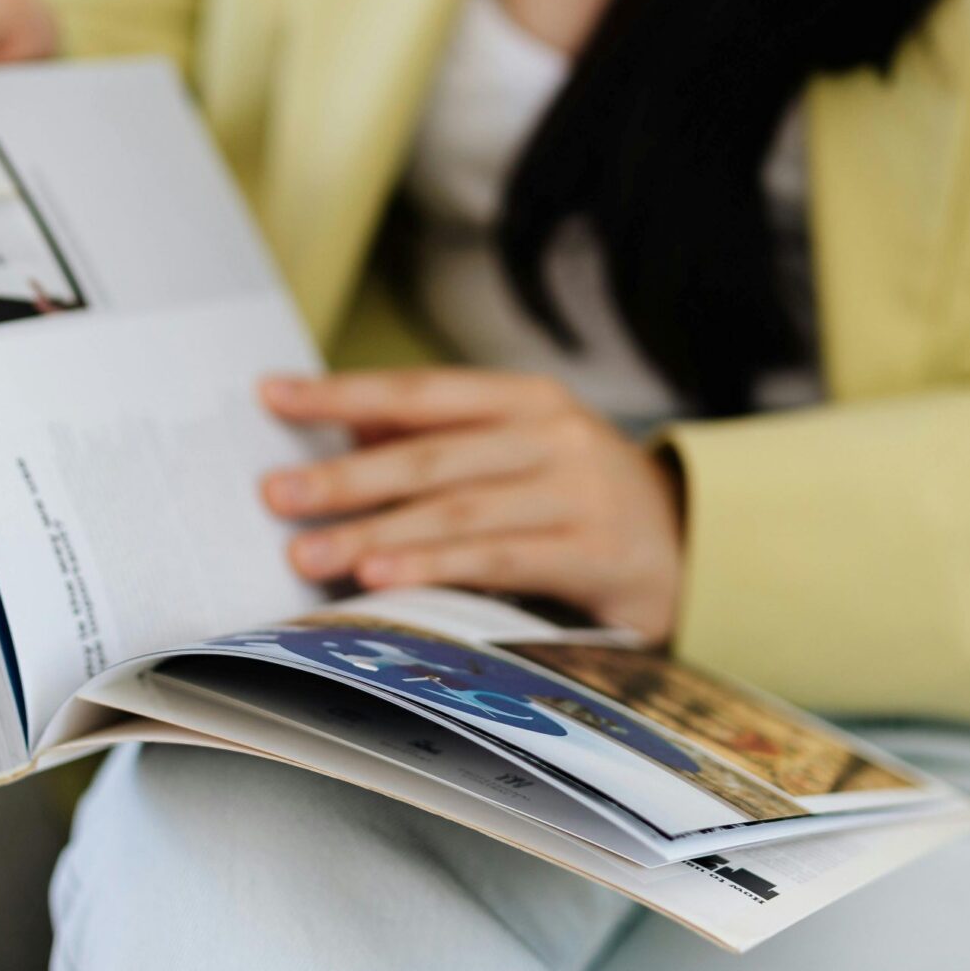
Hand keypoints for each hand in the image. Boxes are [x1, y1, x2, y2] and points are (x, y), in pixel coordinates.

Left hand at [257, 369, 685, 643]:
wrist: (695, 545)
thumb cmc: (580, 496)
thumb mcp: (519, 450)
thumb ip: (441, 439)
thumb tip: (345, 426)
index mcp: (526, 399)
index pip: (420, 392)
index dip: (344, 393)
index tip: (273, 394)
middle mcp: (553, 436)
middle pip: (431, 454)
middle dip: (346, 475)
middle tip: (275, 494)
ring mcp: (576, 493)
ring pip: (457, 511)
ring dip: (375, 533)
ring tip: (310, 551)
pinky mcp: (592, 553)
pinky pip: (497, 560)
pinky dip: (434, 567)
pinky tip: (383, 578)